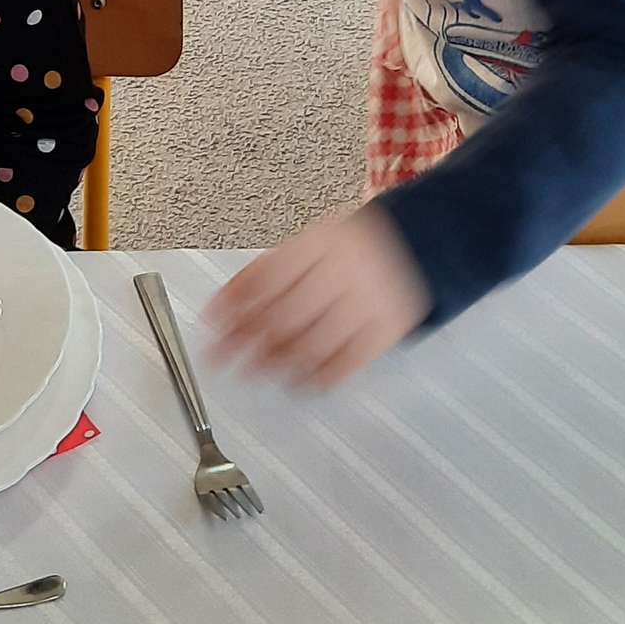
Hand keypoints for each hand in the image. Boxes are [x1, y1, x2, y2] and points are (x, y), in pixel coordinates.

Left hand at [209, 205, 430, 387]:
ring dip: (277, 363)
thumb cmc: (346, 249)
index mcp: (319, 242)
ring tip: (256, 371)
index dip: (233, 306)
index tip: (211, 327)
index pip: (266, 278)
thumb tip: (219, 309)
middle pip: (286, 315)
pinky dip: (318, 376)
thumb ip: (265, 272)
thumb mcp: (305, 244)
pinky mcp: (388, 329)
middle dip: (248, 343)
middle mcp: (344, 269)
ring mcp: (369, 300)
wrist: (413, 244)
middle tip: (224, 360)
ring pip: (313, 343)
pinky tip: (299, 381)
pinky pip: (347, 361)